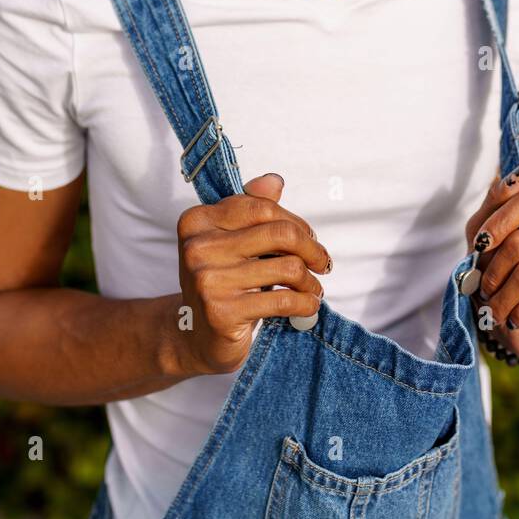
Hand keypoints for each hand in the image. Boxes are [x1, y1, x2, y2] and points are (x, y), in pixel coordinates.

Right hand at [175, 174, 330, 374]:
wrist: (196, 337)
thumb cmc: (221, 283)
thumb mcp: (231, 242)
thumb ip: (251, 209)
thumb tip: (274, 181)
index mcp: (198, 220)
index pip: (262, 207)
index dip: (296, 222)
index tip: (310, 239)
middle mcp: (198, 247)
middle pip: (280, 233)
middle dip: (312, 249)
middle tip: (322, 263)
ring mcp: (208, 280)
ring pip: (288, 267)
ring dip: (310, 281)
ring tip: (312, 289)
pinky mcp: (222, 313)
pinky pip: (283, 300)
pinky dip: (305, 303)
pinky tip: (307, 306)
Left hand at [465, 165, 518, 357]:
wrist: (511, 318)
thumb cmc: (496, 269)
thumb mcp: (483, 234)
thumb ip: (496, 202)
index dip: (501, 221)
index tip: (480, 245)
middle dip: (494, 269)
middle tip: (483, 287)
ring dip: (503, 296)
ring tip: (494, 309)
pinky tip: (515, 317)